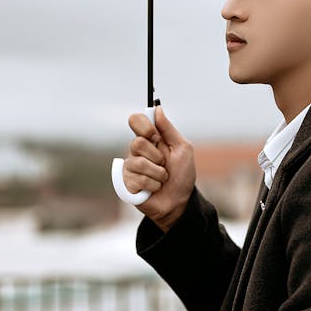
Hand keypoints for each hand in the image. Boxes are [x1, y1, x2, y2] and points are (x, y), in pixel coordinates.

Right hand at [122, 106, 195, 230]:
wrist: (180, 202)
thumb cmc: (182, 175)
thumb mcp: (183, 149)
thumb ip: (169, 129)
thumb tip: (157, 108)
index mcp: (150, 139)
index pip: (136, 120)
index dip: (143, 126)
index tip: (155, 135)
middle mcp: (137, 151)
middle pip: (136, 143)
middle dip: (156, 156)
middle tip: (164, 164)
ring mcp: (130, 167)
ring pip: (138, 163)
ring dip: (158, 173)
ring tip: (162, 179)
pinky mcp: (126, 183)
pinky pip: (138, 179)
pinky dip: (153, 185)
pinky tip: (154, 189)